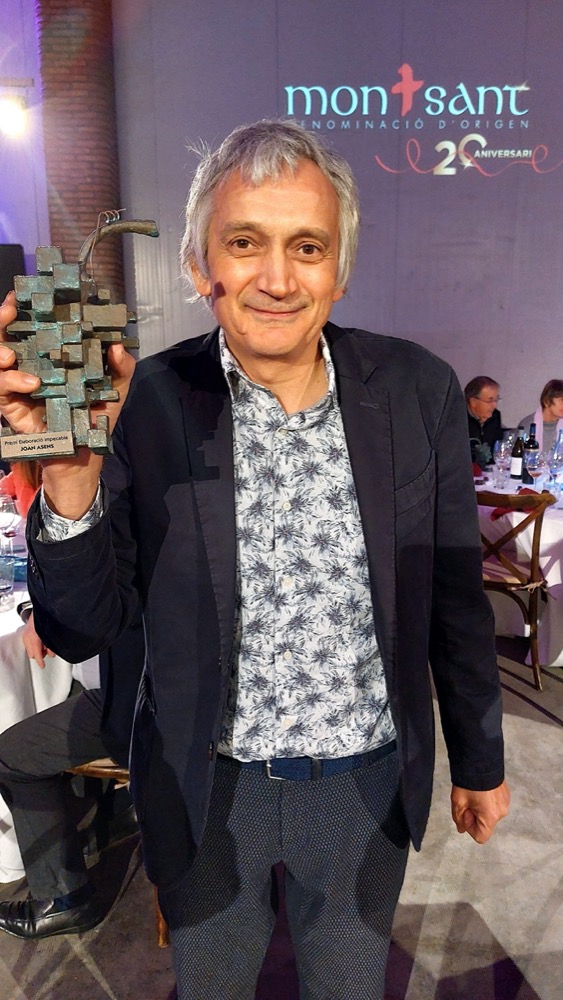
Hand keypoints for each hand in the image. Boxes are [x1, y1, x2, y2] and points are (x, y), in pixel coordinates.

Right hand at [0, 291, 135, 517]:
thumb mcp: (114, 390)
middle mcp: (29, 365)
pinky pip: (0, 389)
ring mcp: (17, 385)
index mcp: (50, 355)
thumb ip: (120, 368)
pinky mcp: (10, 406)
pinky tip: (30, 384)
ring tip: (9, 354)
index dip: (22, 308)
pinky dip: (10, 382)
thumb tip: (117, 347)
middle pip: (5, 336)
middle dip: (1, 320)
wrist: (84, 454)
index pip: (32, 326)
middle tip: (8, 309)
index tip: (20, 292)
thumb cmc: (96, 418)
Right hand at [22, 611, 54, 668]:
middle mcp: (28, 637)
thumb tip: (51, 654)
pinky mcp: (25, 633)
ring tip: (45, 645)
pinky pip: (28, 644)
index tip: (42, 665)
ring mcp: (25, 635)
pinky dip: (34, 644)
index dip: (40, 661)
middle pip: (32, 654)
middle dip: (40, 654)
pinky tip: (41, 641)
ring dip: (37, 650)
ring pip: (30, 649)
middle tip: (48, 651)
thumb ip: (51, 646)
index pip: (36, 654)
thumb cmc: (49, 620)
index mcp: (35, 638)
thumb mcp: (52, 635)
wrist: (44, 609)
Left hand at [450, 780, 509, 842]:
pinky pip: (495, 804)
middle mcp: (501, 812)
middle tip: (468, 800)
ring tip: (474, 793)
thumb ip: (459, 819)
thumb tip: (462, 828)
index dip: (469, 828)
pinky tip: (481, 790)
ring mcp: (506, 803)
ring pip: (490, 814)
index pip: (481, 837)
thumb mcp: (458, 802)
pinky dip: (487, 801)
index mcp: (491, 816)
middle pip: (486, 824)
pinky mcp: (506, 795)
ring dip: (481, 808)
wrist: (480, 760)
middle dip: (475, 816)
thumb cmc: (469, 780)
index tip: (466, 813)